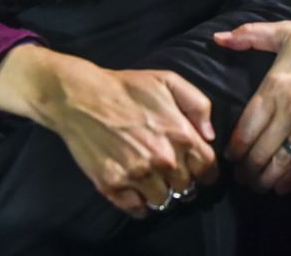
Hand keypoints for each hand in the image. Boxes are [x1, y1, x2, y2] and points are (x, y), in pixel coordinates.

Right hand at [0, 44, 217, 217]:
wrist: (81, 97)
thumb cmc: (127, 87)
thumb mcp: (169, 81)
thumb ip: (198, 105)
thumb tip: (209, 135)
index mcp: (181, 135)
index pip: (208, 168)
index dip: (206, 171)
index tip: (198, 170)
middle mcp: (163, 160)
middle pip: (186, 188)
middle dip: (182, 181)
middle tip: (170, 172)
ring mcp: (137, 175)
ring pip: (163, 201)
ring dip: (160, 193)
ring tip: (151, 180)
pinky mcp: (113, 185)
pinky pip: (136, 209)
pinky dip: (138, 204)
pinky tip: (135, 191)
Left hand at [215, 6, 290, 194]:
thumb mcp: (283, 31)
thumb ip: (248, 36)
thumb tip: (217, 38)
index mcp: (274, 87)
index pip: (246, 127)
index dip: (235, 147)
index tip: (229, 157)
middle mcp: (289, 110)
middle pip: (259, 149)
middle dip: (246, 168)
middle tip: (240, 177)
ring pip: (281, 161)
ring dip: (264, 178)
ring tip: (256, 186)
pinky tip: (281, 188)